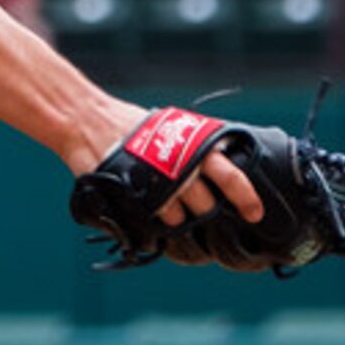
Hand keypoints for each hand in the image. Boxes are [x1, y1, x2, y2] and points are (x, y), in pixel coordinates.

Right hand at [78, 103, 265, 225]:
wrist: (89, 123)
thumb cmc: (132, 124)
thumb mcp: (173, 126)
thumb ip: (197, 147)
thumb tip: (223, 166)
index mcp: (196, 146)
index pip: (231, 177)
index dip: (246, 198)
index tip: (255, 214)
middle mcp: (183, 167)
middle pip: (208, 205)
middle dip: (204, 207)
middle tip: (190, 197)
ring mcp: (161, 186)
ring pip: (183, 216)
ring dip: (177, 213)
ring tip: (161, 196)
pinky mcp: (140, 200)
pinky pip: (159, 221)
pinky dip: (157, 217)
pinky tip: (146, 202)